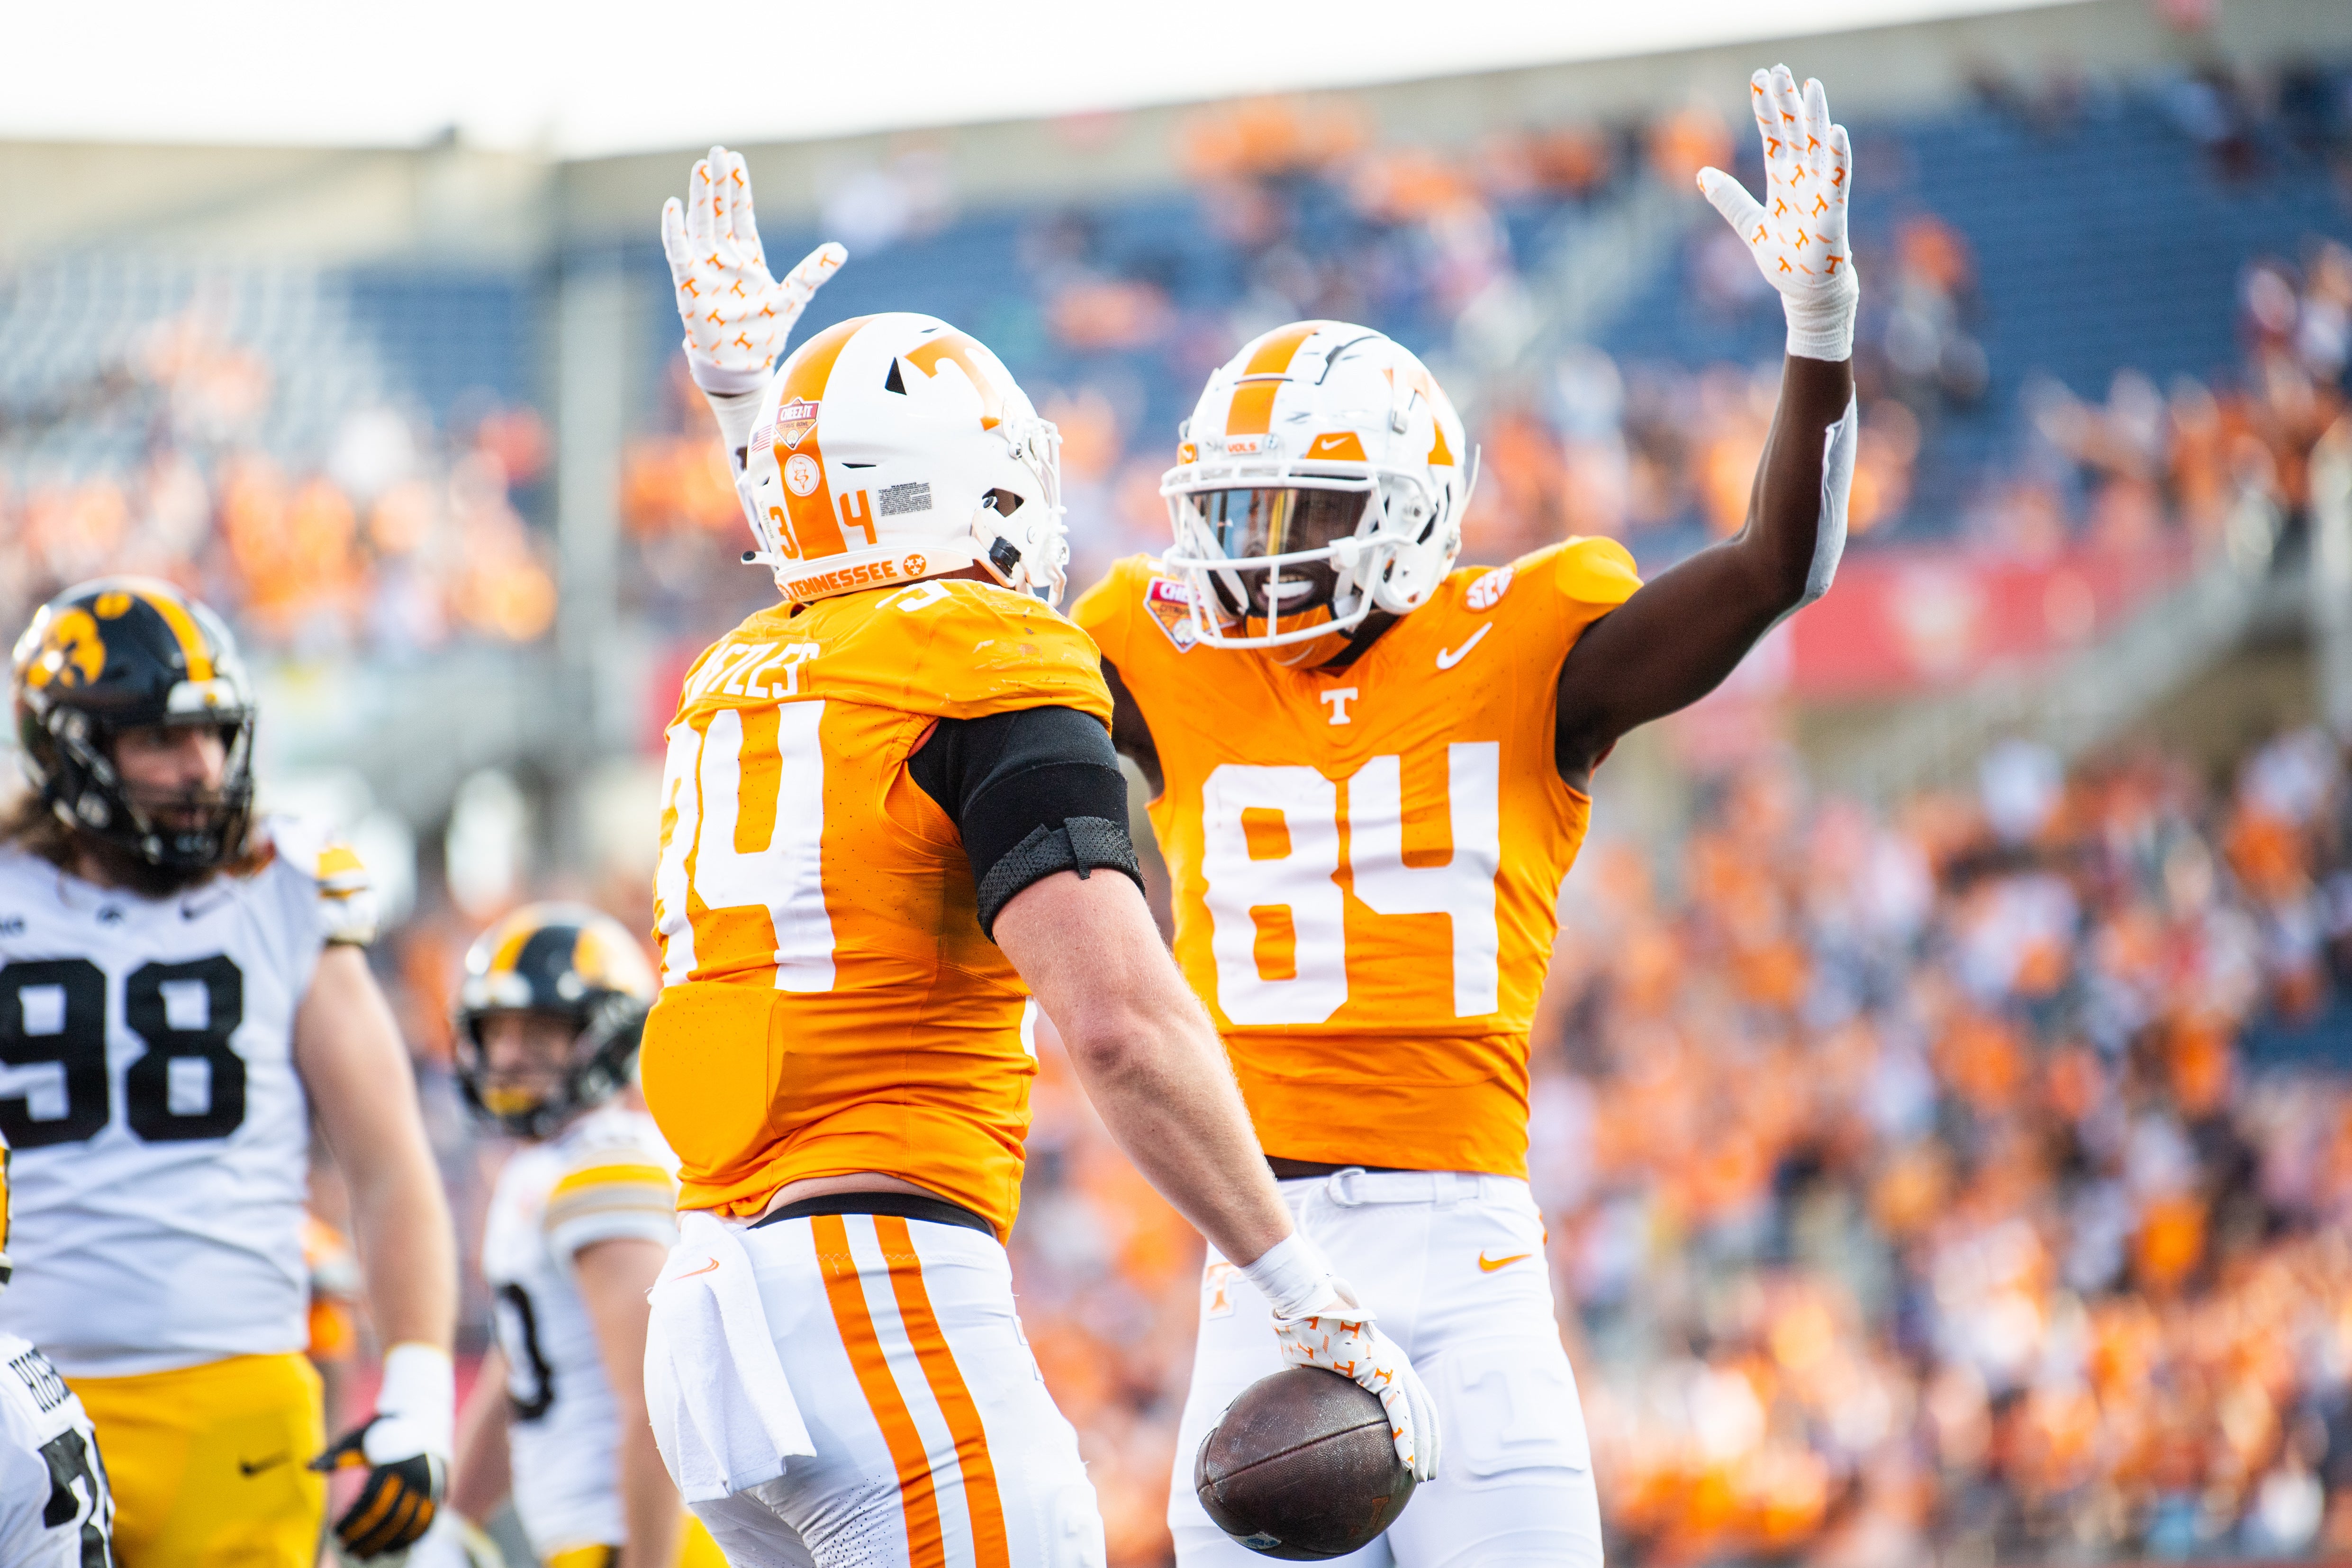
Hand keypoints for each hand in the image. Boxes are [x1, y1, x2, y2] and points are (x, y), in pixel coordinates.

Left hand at [312, 1416, 443, 1559]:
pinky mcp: (440, 1491)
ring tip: (365, 1555)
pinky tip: (391, 1549)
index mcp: (394, 1462)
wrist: (425, 1417)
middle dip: (367, 1538)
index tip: (335, 1533)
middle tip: (347, 1550)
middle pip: (390, 1518)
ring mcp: (431, 1485)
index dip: (352, 1521)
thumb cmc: (383, 1430)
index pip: (371, 1502)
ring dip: (387, 1544)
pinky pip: (427, 1522)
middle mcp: (416, 1476)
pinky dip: (409, 1539)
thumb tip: (307, 1466)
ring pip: (410, 1524)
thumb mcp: (358, 1438)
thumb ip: (335, 1455)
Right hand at [660, 145, 846, 394]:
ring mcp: (705, 269)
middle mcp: (724, 258)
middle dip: (719, 183)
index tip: (736, 159)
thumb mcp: (794, 298)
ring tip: (701, 167)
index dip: (739, 188)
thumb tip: (841, 249)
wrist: (741, 366)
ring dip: (701, 197)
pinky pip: (679, 250)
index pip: (741, 215)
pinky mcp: (689, 283)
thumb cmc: (764, 334)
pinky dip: (675, 229)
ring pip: (701, 224)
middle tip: (717, 151)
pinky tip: (674, 205)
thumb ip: (814, 272)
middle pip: (720, 212)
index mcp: (748, 258)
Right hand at [1271, 1275, 1441, 1481]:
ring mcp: (1394, 1367)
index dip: (1419, 1428)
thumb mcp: (1318, 1367)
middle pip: (1424, 1411)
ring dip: (1423, 1450)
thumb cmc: (1307, 1332)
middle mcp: (1397, 1364)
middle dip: (1429, 1445)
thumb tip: (1299, 1413)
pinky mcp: (1384, 1372)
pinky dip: (1408, 1441)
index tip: (1416, 1454)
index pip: (1414, 1400)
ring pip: (1419, 1417)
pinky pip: (1401, 1414)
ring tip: (1422, 1476)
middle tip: (1426, 1474)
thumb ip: (1318, 1389)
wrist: (1309, 1307)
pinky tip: (1409, 1464)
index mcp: (1387, 1361)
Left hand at [1698, 65, 1857, 360]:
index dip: (1766, 109)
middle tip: (1780, 69)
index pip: (1773, 136)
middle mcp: (1803, 180)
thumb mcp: (1750, 225)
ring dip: (1815, 116)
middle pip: (1795, 132)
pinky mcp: (1832, 210)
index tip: (1759, 79)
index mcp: (1783, 181)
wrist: (1807, 292)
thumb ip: (1729, 199)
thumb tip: (1701, 174)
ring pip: (1818, 146)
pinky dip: (1838, 155)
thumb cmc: (1785, 260)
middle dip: (1787, 102)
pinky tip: (1836, 131)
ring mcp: (1820, 191)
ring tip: (1811, 85)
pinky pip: (1837, 178)